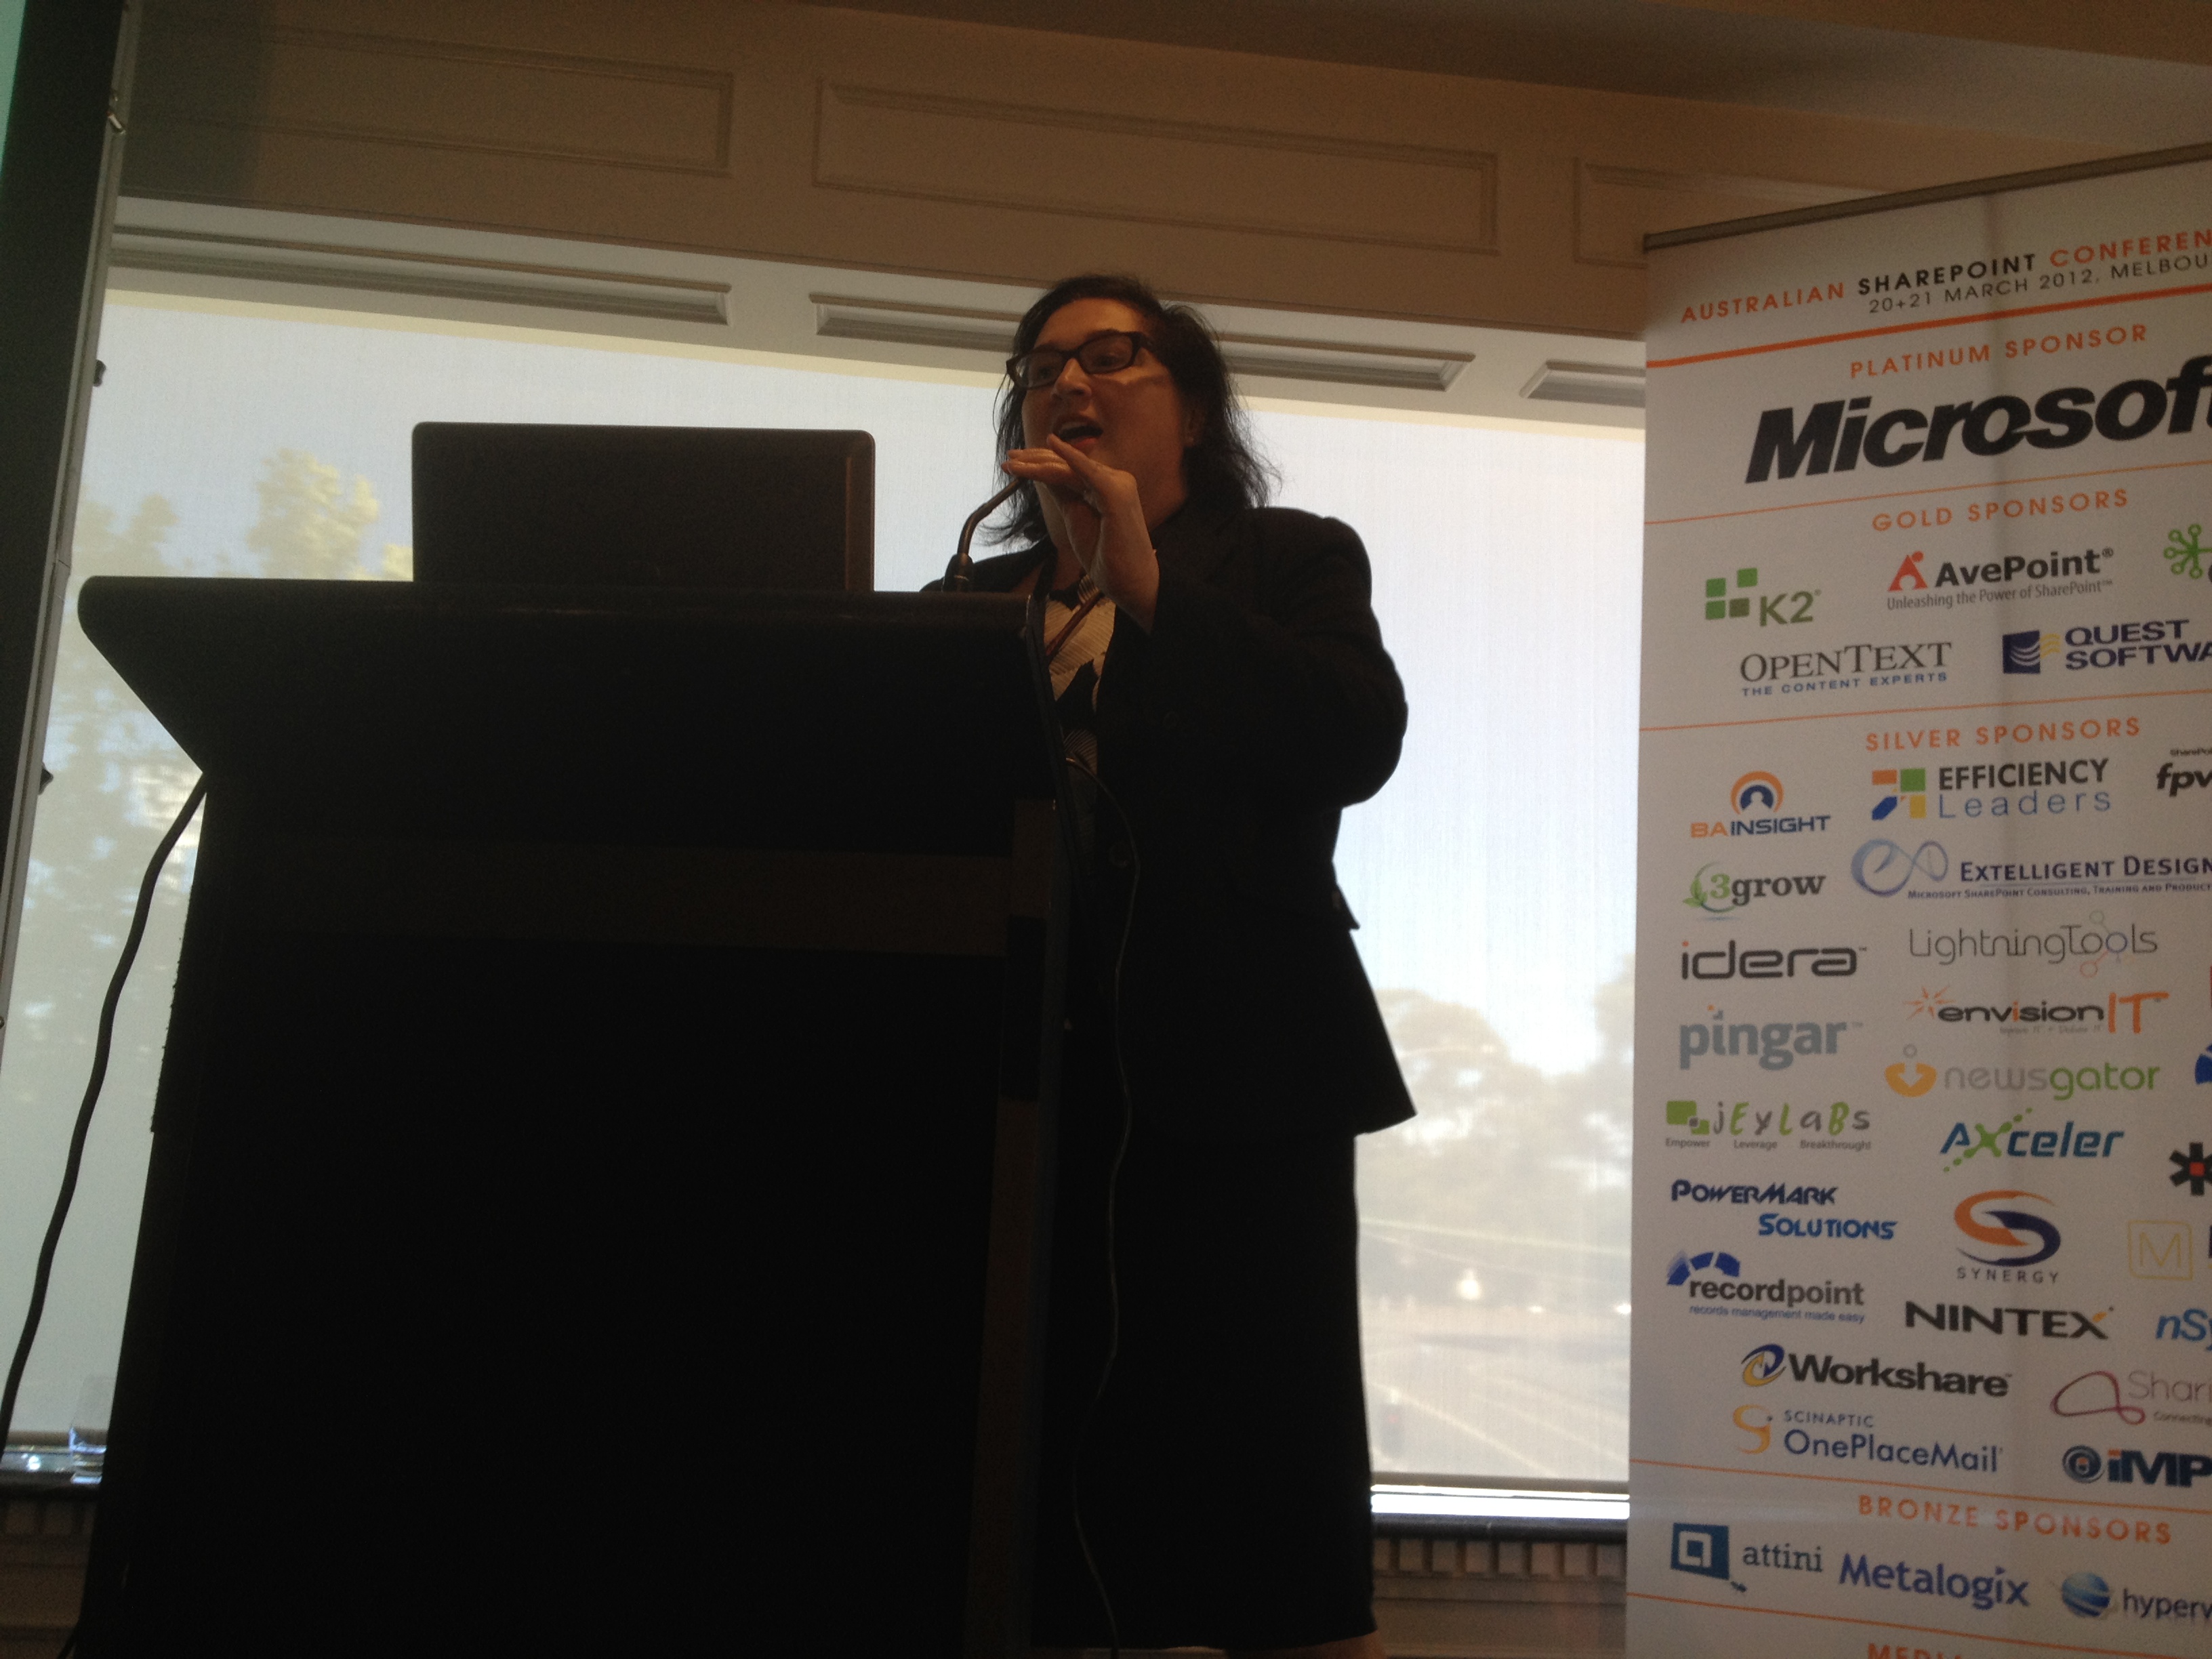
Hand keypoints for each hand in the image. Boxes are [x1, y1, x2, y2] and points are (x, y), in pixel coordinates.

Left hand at [1002, 435, 1159, 627]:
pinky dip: (1071, 458)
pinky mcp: (1116, 494)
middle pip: (1067, 464)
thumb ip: (1063, 494)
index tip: (1013, 465)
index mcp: (1104, 485)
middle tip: (1008, 459)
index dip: (1040, 462)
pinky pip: (1088, 472)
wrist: (1129, 583)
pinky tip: (1053, 444)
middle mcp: (1113, 479)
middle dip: (1035, 459)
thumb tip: (1043, 475)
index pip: (1068, 468)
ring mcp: (1117, 484)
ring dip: (1039, 463)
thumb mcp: (1075, 517)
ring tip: (1013, 464)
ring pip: (1070, 469)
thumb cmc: (1106, 555)